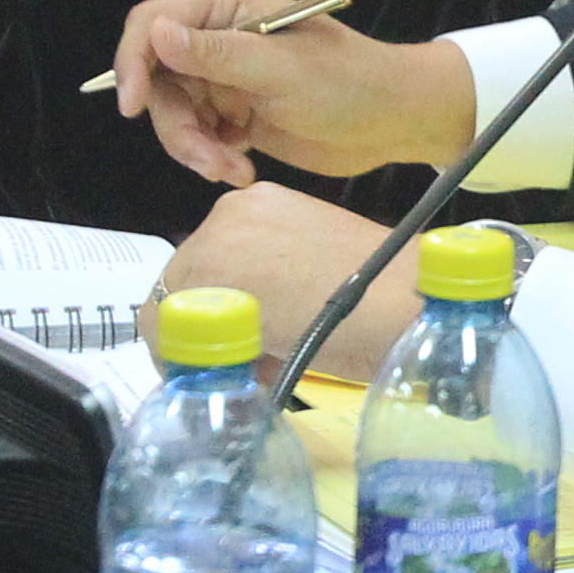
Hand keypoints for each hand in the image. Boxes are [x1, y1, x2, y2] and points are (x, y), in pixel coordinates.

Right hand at [111, 0, 474, 184]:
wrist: (393, 121)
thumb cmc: (350, 82)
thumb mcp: (280, 70)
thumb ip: (217, 54)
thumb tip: (156, 34)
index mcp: (227, 10)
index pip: (152, 23)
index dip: (133, 62)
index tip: (133, 106)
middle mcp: (219, 42)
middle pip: (158, 81)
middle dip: (175, 125)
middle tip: (209, 158)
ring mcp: (226, 81)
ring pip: (176, 117)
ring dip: (196, 150)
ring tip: (234, 170)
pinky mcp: (236, 117)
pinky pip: (199, 139)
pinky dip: (212, 159)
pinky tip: (243, 169)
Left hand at [155, 182, 424, 380]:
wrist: (405, 300)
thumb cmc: (384, 291)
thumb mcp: (319, 264)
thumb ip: (277, 275)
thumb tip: (251, 318)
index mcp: (258, 202)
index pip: (211, 259)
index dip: (226, 305)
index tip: (257, 334)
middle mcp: (228, 211)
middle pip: (185, 282)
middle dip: (213, 324)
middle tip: (258, 357)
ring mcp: (213, 244)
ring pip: (174, 308)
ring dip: (208, 343)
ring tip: (258, 365)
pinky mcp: (207, 284)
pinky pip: (168, 334)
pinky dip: (196, 361)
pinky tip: (242, 370)